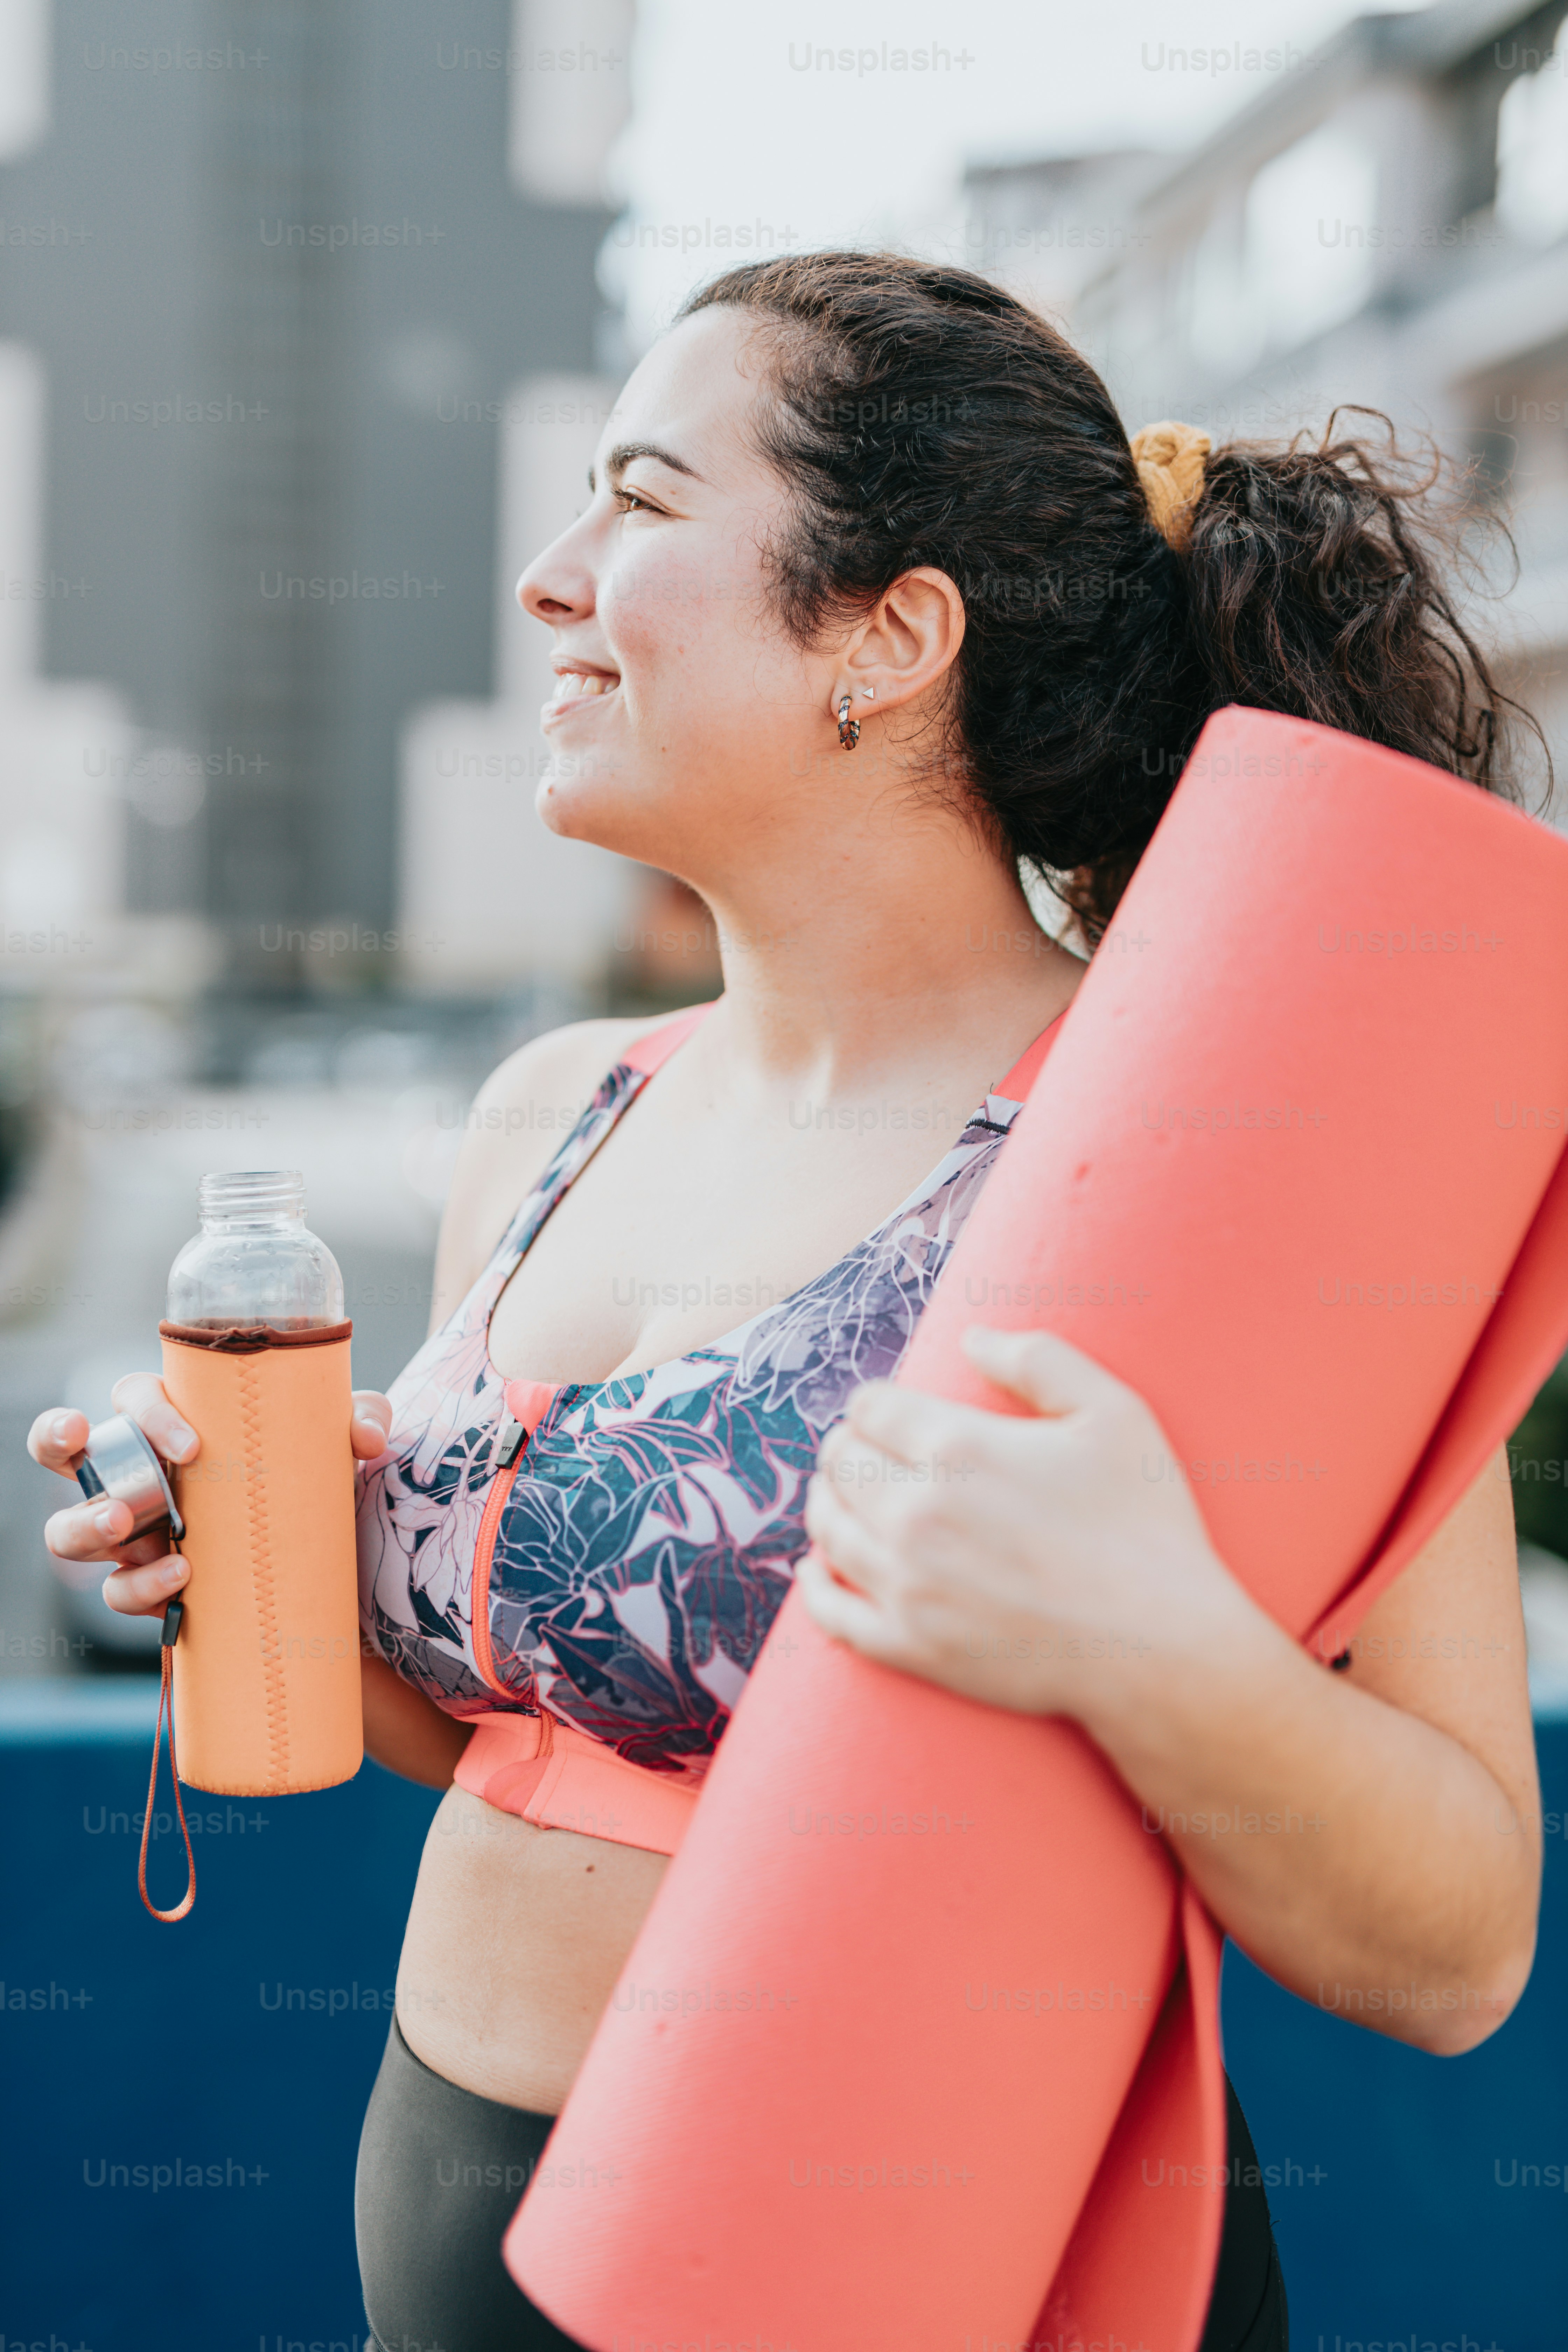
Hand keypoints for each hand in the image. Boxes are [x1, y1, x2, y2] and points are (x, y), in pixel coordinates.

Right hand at [29, 1379, 393, 1617]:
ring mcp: (136, 1531)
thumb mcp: (343, 1446)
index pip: (133, 1397)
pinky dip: (141, 1591)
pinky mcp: (150, 1583)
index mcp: (175, 1423)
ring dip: (87, 1528)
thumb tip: (364, 1436)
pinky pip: (121, 1591)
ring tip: (128, 1533)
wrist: (329, 1568)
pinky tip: (180, 1589)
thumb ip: (361, 1419)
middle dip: (60, 1447)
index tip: (192, 1446)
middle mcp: (140, 1472)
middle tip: (115, 1478)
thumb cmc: (316, 1480)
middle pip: (69, 1453)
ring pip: (72, 1528)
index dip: (146, 1413)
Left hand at [798, 1324, 1255, 1728]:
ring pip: (827, 1528)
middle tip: (870, 1452)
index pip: (870, 1407)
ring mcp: (908, 1585)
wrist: (1162, 1647)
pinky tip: (820, 1569)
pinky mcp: (911, 1647)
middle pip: (839, 1462)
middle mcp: (916, 1513)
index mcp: (956, 1447)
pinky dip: (816, 1584)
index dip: (878, 1404)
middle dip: (850, 1448)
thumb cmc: (1146, 1524)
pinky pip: (832, 1612)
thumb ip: (1038, 1358)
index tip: (892, 1413)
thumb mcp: (1114, 1413)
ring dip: (829, 1504)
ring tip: (844, 1498)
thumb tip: (971, 1337)